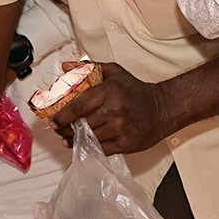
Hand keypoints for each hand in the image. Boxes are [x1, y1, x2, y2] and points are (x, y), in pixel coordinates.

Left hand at [50, 62, 171, 155]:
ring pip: (88, 139)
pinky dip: (87, 148)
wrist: (163, 108)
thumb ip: (89, 68)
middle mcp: (115, 110)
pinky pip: (99, 149)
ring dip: (75, 139)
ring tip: (71, 135)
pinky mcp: (124, 143)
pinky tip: (82, 143)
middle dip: (66, 129)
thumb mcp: (115, 73)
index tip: (55, 120)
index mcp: (111, 91)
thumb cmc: (136, 91)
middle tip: (60, 128)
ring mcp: (120, 129)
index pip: (78, 106)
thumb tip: (66, 68)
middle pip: (80, 125)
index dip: (62, 116)